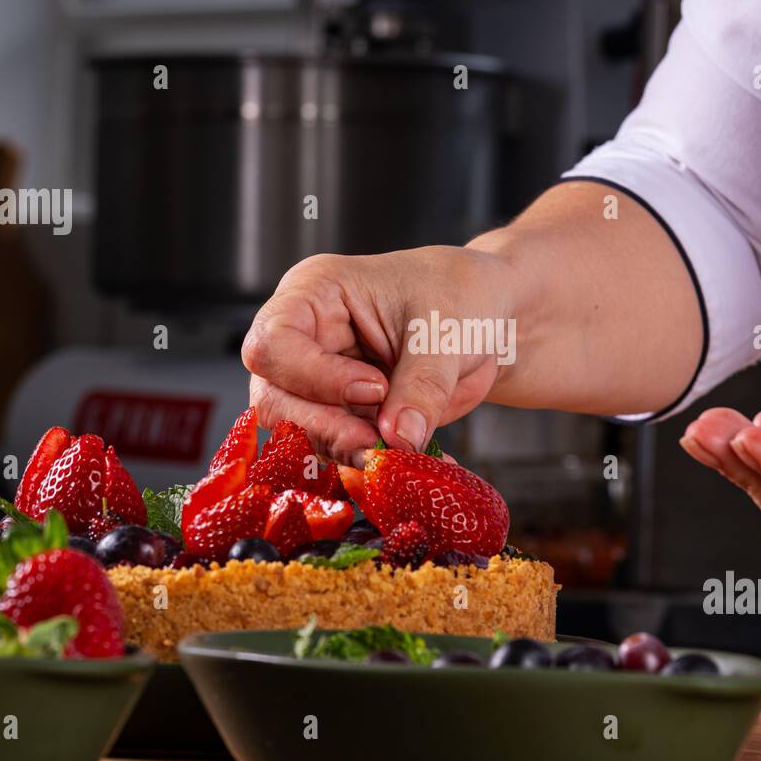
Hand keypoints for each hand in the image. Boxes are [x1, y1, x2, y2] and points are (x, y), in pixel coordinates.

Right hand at [242, 248, 515, 463]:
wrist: (485, 320)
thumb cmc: (459, 296)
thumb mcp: (446, 331)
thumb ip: (421, 385)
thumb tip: (398, 439)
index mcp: (315, 294)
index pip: (275, 343)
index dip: (314, 376)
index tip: (374, 389)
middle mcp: (304, 340)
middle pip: (274, 399)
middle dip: (325, 428)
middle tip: (379, 445)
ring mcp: (318, 384)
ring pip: (300, 435)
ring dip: (349, 452)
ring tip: (401, 454)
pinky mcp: (343, 419)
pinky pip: (341, 453)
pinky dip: (375, 466)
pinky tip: (412, 463)